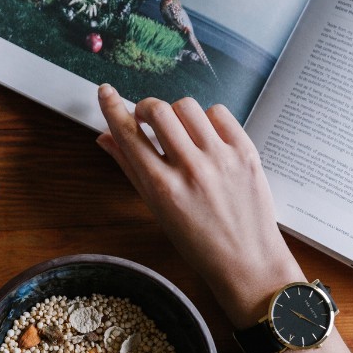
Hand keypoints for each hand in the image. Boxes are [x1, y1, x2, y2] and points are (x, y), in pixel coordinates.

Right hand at [96, 84, 303, 326]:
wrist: (247, 261)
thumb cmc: (198, 242)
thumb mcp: (157, 210)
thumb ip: (130, 169)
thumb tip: (105, 138)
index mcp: (162, 188)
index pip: (128, 134)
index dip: (112, 108)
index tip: (105, 92)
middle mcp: (190, 169)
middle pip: (158, 110)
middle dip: (146, 108)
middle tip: (147, 119)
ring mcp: (221, 158)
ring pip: (187, 106)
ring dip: (176, 113)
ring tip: (180, 132)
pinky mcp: (246, 152)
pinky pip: (219, 113)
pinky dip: (207, 119)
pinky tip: (206, 137)